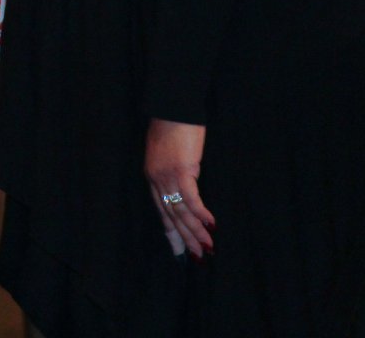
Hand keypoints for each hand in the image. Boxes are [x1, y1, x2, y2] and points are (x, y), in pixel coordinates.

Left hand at [146, 118, 214, 257]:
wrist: (171, 106)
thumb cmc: (172, 125)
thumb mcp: (169, 153)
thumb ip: (175, 171)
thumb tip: (188, 184)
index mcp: (152, 176)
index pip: (161, 210)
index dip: (170, 231)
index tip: (178, 249)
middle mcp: (156, 179)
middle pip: (170, 215)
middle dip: (185, 238)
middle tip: (197, 257)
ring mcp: (167, 176)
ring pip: (181, 211)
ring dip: (196, 232)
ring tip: (208, 248)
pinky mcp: (181, 170)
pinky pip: (191, 198)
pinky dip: (201, 213)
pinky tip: (212, 226)